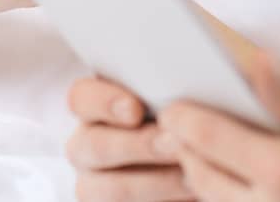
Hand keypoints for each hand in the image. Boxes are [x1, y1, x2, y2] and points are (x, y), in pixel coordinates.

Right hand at [67, 78, 193, 200]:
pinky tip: (191, 191)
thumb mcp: (176, 103)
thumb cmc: (185, 124)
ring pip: (110, 189)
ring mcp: (94, 184)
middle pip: (95, 145)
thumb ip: (169, 95)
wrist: (198, 172)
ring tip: (193, 176)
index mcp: (95, 108)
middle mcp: (87, 146)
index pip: (81, 98)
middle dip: (138, 145)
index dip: (104, 102)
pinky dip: (163, 201)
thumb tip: (183, 88)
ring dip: (155, 182)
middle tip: (175, 142)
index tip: (135, 110)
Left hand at [160, 53, 279, 201]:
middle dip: (184, 142)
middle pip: (198, 172)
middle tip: (179, 112)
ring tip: (202, 138)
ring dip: (199, 168)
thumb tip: (254, 61)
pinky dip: (222, 189)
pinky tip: (234, 167)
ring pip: (209, 197)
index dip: (182, 116)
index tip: (171, 99)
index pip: (208, 140)